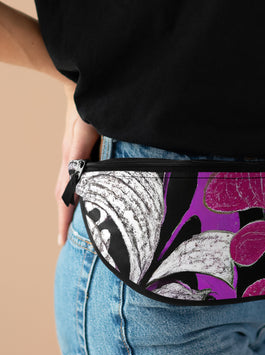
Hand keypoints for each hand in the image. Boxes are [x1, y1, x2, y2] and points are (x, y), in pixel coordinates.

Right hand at [55, 82, 99, 245]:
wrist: (81, 87)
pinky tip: (84, 199)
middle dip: (63, 220)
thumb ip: (80, 151)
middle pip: (62, 196)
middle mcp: (70, 161)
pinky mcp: (80, 153)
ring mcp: (73, 157)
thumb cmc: (86, 107)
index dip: (63, 219)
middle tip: (64, 241)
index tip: (61, 241)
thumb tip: (77, 178)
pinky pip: (75, 178)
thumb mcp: (85, 129)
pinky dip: (76, 194)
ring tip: (71, 227)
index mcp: (71, 160)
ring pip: (67, 188)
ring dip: (68, 209)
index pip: (64, 196)